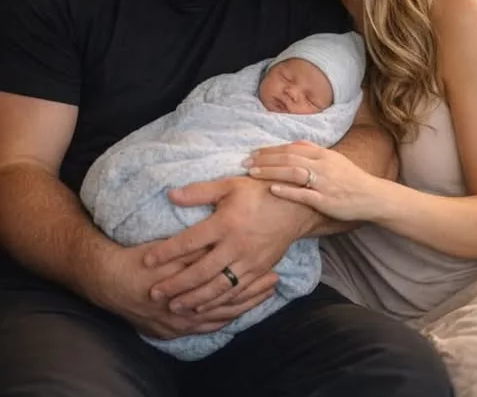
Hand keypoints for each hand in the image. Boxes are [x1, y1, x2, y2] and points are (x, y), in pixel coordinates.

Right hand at [91, 239, 274, 338]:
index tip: (270, 268)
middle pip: (228, 305)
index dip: (251, 279)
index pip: (229, 287)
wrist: (105, 279)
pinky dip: (220, 321)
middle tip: (274, 282)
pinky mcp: (170, 330)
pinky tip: (231, 317)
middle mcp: (186, 313)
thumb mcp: (169, 251)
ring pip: (219, 319)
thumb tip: (223, 242)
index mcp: (188, 289)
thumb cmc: (138, 259)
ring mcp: (179, 325)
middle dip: (253, 294)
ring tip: (262, 296)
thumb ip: (195, 250)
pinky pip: (203, 328)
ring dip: (241, 307)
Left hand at [142, 175, 315, 310]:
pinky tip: (204, 308)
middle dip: (176, 285)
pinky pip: (236, 293)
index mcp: (226, 223)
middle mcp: (236, 246)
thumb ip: (199, 192)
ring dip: (194, 300)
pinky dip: (218, 303)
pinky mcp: (259, 270)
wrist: (295, 207)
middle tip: (154, 294)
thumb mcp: (229, 185)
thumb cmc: (259, 192)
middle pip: (201, 272)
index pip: (189, 241)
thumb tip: (170, 195)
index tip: (146, 261)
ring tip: (175, 307)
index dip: (166, 252)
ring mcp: (249, 261)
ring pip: (218, 288)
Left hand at [246, 141, 382, 221]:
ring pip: (293, 172)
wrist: (372, 196)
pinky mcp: (326, 200)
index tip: (253, 152)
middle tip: (245, 162)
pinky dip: (287, 191)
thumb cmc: (350, 179)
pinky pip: (304, 194)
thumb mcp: (333, 159)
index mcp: (323, 154)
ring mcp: (324, 182)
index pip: (291, 148)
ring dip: (271, 171)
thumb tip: (292, 145)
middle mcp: (322, 165)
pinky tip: (272, 189)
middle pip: (288, 157)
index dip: (271, 150)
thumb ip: (313, 152)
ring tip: (253, 173)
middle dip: (264, 159)